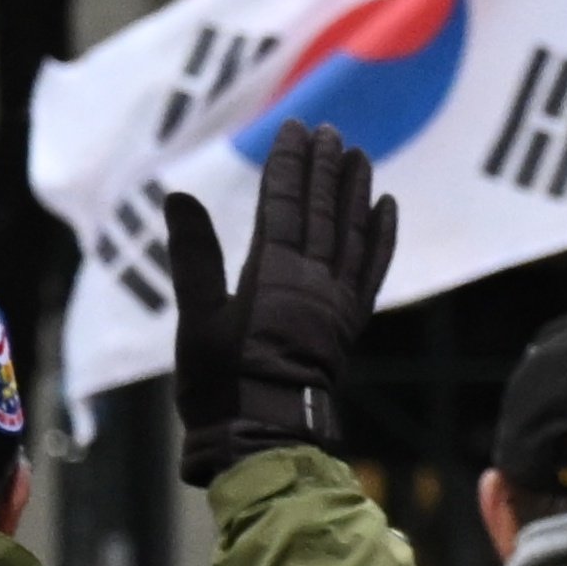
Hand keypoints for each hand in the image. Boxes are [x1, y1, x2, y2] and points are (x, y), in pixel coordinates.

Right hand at [163, 120, 400, 476]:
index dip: (289, 166)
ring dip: (356, 192)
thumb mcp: (195, 318)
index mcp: (274, 277)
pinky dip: (381, 236)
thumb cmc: (219, 382)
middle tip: (330, 129)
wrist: (261, 435)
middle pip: (323, 213)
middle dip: (325, 168)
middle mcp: (315, 283)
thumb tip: (180, 195)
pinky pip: (373, 269)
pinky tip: (386, 207)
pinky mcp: (351, 322)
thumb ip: (192, 255)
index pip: (285, 206)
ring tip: (360, 155)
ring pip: (352, 234)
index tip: (294, 130)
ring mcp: (338, 303)